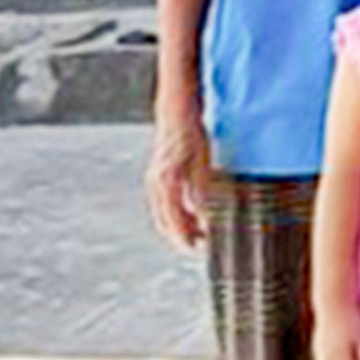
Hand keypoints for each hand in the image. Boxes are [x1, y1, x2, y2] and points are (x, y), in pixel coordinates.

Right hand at [145, 104, 212, 249]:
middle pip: (167, 225)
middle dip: (184, 240)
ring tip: (202, 234)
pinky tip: (194, 214)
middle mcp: (155, 186)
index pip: (175, 225)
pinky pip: (165, 205)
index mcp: (165, 185)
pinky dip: (179, 214)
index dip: (189, 241)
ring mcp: (154, 182)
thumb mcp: (201, 163)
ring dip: (181, 228)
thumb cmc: (189, 133)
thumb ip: (202, 193)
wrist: (175, 110)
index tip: (205, 249)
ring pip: (165, 216)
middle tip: (204, 247)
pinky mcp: (157, 178)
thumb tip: (206, 219)